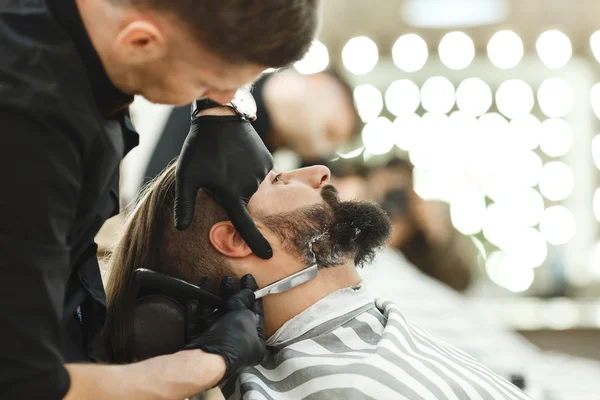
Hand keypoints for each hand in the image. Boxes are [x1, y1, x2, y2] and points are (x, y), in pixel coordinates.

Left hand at [174, 113, 273, 258]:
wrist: (220, 116)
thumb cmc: (199, 148)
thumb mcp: (186, 177)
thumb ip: (185, 205)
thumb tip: (181, 229)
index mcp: (231, 194)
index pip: (244, 225)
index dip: (256, 242)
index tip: (268, 256)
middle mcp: (250, 187)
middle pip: (241, 199)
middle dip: (229, 192)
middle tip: (216, 172)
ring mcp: (261, 172)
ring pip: (249, 186)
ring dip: (238, 179)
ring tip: (226, 160)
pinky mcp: (267, 160)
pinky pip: (258, 172)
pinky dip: (248, 168)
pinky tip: (237, 154)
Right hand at [184, 275, 265, 381]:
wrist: (206, 360)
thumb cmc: (232, 340)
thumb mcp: (244, 316)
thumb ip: (244, 301)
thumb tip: (246, 292)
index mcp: (255, 343)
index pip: (257, 314)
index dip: (253, 295)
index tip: (248, 279)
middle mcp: (237, 346)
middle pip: (234, 315)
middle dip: (230, 294)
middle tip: (228, 279)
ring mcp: (217, 346)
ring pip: (214, 317)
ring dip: (211, 299)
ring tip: (209, 281)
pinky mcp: (200, 346)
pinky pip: (198, 325)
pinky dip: (196, 311)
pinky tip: (195, 298)